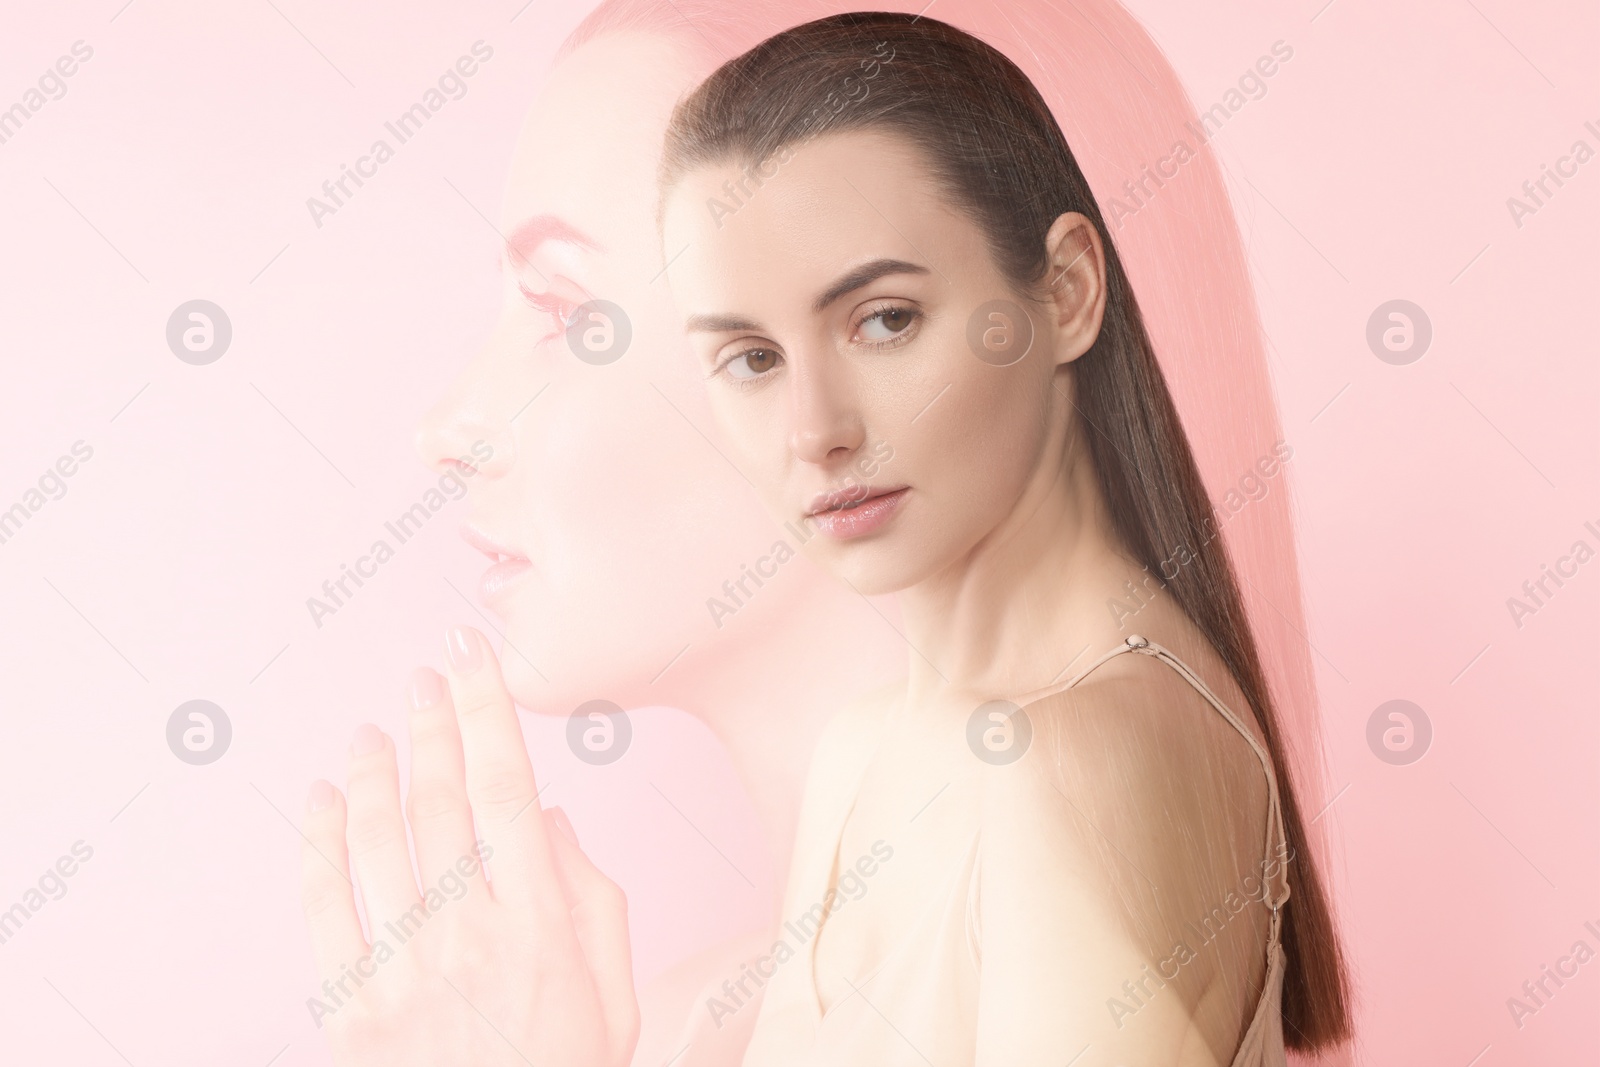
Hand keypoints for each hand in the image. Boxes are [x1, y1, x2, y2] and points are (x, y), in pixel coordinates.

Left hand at [300, 625, 638, 1066]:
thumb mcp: (617, 994)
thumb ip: (593, 899)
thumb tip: (552, 820)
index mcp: (539, 924)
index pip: (505, 790)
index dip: (485, 713)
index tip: (471, 660)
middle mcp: (467, 933)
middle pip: (438, 802)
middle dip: (430, 726)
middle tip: (422, 675)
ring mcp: (403, 968)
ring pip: (376, 842)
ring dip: (372, 773)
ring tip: (370, 730)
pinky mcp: (354, 1005)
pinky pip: (324, 908)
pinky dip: (317, 845)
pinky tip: (321, 802)